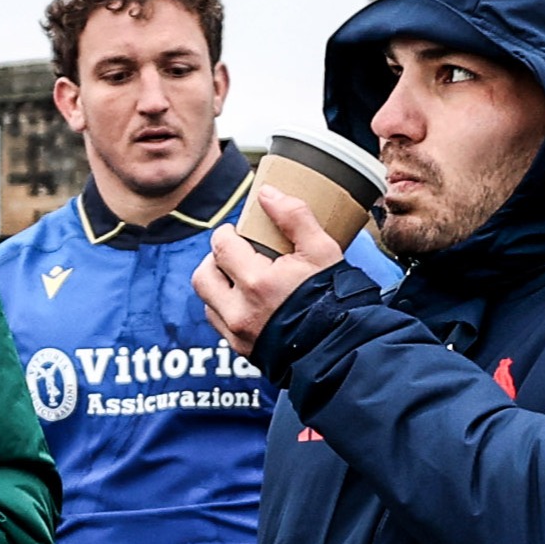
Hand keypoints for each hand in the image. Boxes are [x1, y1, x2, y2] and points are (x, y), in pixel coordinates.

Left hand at [192, 188, 344, 358]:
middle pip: (203, 275)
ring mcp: (238, 334)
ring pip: (207, 300)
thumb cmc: (333, 299)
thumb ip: (294, 217)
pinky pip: (218, 323)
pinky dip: (225, 307)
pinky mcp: (241, 349)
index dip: (228, 233)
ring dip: (218, 284)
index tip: (241, 233)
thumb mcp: (322, 251)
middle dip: (215, 259)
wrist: (341, 348)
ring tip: (241, 277)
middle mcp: (239, 311)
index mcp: (257, 283)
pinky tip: (247, 301)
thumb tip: (266, 193)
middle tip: (236, 253)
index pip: (221, 245)